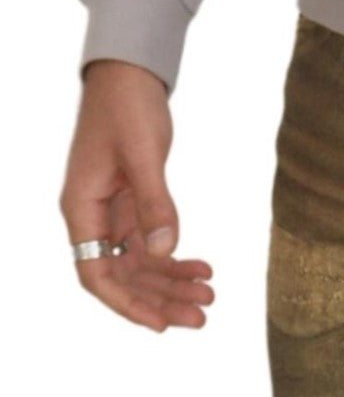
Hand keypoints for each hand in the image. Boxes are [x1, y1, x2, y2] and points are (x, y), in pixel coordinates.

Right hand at [59, 58, 214, 332]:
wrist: (130, 71)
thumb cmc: (126, 104)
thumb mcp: (143, 154)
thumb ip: (154, 204)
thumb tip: (164, 252)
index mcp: (81, 208)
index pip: (95, 274)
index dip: (126, 304)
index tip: (159, 324)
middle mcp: (93, 218)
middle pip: (123, 278)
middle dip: (162, 300)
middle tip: (202, 315)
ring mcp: (113, 215)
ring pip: (141, 267)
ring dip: (174, 284)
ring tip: (210, 295)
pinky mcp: (133, 207)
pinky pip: (153, 247)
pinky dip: (177, 261)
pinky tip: (204, 269)